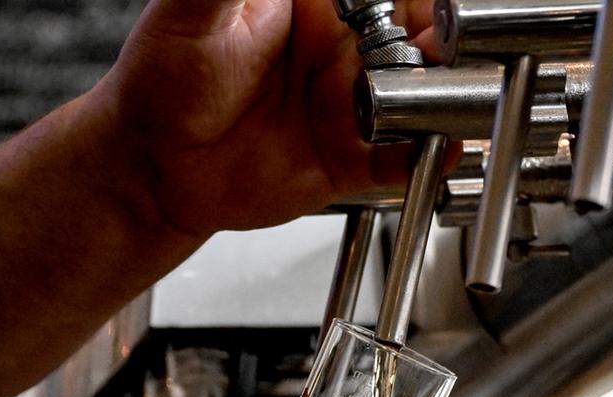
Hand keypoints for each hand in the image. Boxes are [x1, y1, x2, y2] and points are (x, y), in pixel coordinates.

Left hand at [100, 0, 437, 236]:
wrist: (152, 165)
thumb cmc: (163, 78)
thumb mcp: (196, 6)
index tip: (431, 4)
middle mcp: (340, 49)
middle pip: (417, 34)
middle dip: (448, 37)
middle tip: (453, 45)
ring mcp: (348, 105)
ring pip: (419, 92)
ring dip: (447, 91)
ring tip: (460, 92)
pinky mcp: (345, 161)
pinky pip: (398, 158)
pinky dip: (426, 155)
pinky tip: (443, 147)